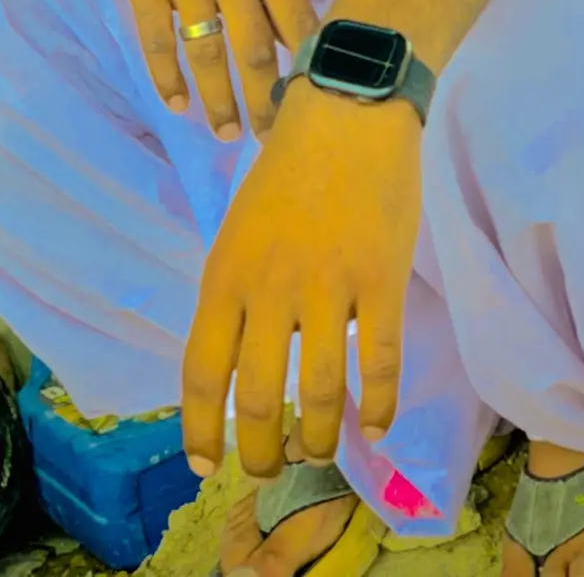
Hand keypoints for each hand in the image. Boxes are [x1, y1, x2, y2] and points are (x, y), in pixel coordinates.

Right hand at [82, 0, 318, 139]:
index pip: (297, 20)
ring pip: (206, 53)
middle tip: (274, 140)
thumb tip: (302, 45)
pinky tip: (178, 104)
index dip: (309, 66)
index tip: (320, 105)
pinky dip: (167, 78)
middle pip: (253, 48)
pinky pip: (157, 42)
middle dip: (265, 100)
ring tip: (228, 132)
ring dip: (218, 99)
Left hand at [181, 81, 421, 480]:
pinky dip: (377, 406)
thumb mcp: (240, 229)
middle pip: (260, 399)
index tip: (208, 466)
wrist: (348, 114)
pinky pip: (380, 362)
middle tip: (273, 469)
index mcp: (226, 275)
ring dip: (319, 440)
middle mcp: (270, 289)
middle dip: (264, 451)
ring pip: (321, 394)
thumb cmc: (289, 171)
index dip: (201, 430)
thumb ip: (237, 294)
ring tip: (320, 454)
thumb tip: (241, 364)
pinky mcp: (382, 281)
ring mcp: (329, 287)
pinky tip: (374, 427)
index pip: (202, 373)